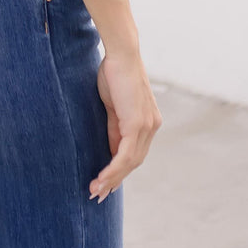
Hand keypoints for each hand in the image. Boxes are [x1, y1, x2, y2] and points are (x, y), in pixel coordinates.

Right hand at [88, 52, 162, 200]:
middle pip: (134, 161)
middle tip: (98, 193)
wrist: (121, 54)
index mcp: (148, 121)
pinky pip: (126, 154)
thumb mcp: (114, 106)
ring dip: (112, 178)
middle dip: (115, 179)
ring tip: (95, 190)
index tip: (104, 183)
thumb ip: (115, 127)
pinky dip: (113, 169)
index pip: (135, 152)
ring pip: (130, 162)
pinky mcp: (138, 124)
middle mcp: (152, 126)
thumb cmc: (114, 73)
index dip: (120, 169)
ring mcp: (147, 125)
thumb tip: (111, 149)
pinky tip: (102, 178)